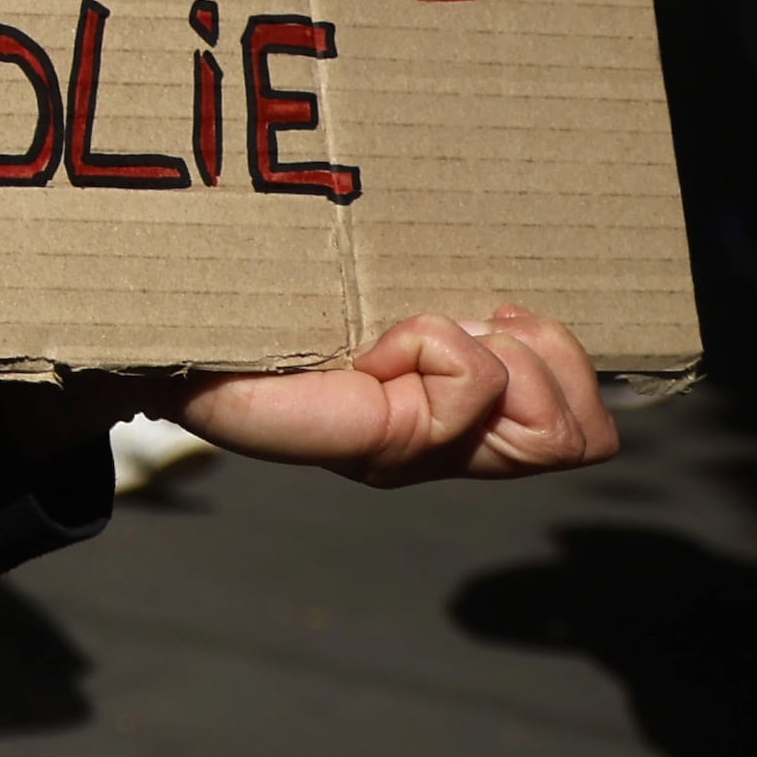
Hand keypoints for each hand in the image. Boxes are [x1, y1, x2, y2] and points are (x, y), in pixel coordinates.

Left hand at [172, 304, 616, 486]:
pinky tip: (369, 350)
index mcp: (452, 424)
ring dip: (495, 356)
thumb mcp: (381, 315)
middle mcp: (444, 449)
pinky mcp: (377, 442)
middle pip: (586, 438)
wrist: (169, 355)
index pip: (587, 434)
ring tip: (409, 340)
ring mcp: (416, 454)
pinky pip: (470, 381)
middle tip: (457, 331)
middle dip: (546, 366)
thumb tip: (502, 303)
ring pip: (549, 420)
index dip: (562, 364)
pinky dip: (434, 341)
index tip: (491, 318)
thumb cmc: (265, 328)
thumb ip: (444, 320)